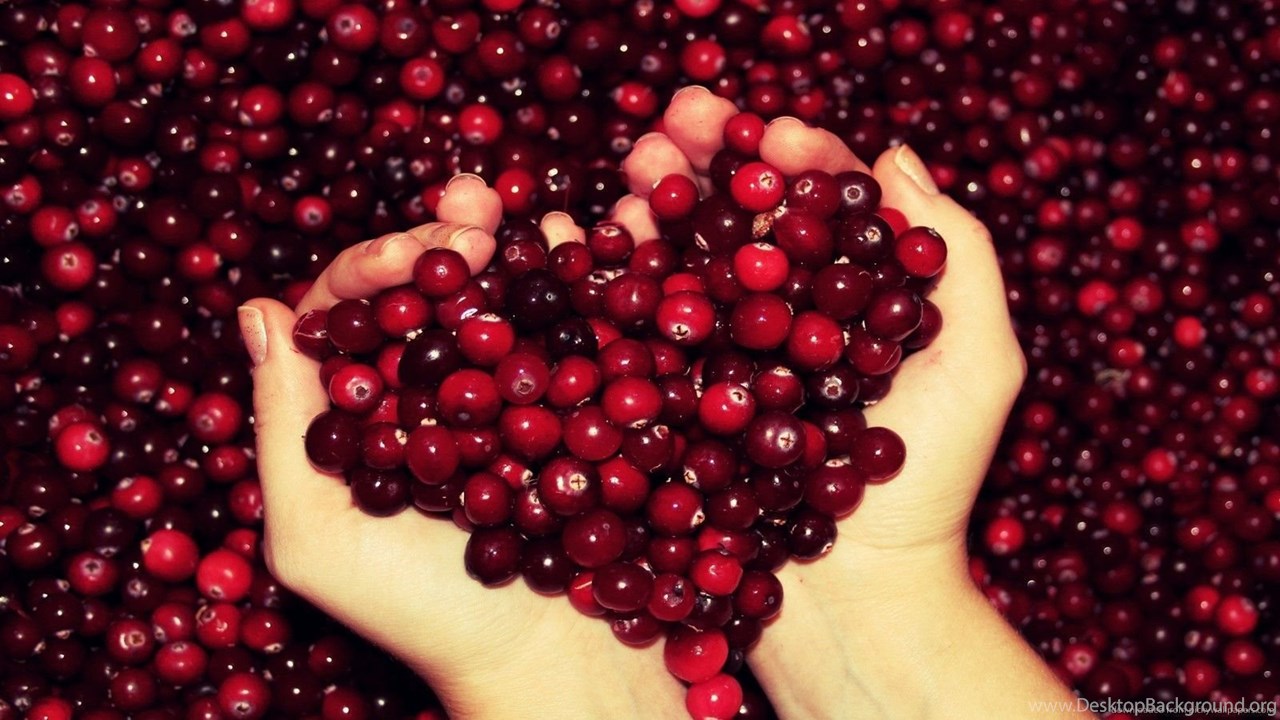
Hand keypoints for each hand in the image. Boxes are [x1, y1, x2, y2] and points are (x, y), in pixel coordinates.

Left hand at [237, 180, 685, 719]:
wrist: (549, 658)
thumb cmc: (424, 617)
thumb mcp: (318, 539)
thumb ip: (281, 430)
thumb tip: (256, 310)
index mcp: (357, 411)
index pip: (348, 313)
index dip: (373, 269)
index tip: (412, 256)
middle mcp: (428, 391)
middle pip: (424, 293)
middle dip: (445, 241)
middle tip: (474, 210)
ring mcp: (504, 390)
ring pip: (495, 296)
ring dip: (506, 242)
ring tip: (520, 211)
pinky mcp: (572, 400)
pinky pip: (566, 326)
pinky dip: (572, 277)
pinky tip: (575, 239)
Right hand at [617, 87, 1083, 718]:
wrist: (859, 600)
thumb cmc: (931, 490)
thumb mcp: (981, 365)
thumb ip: (958, 256)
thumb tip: (894, 156)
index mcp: (855, 295)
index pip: (821, 206)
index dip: (793, 160)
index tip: (765, 132)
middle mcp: (784, 316)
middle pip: (741, 221)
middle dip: (707, 160)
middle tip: (676, 114)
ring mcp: (724, 356)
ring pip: (684, 262)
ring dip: (654, 202)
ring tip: (635, 161)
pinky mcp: (673, 399)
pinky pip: (636, 329)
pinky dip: (608, 276)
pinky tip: (583, 230)